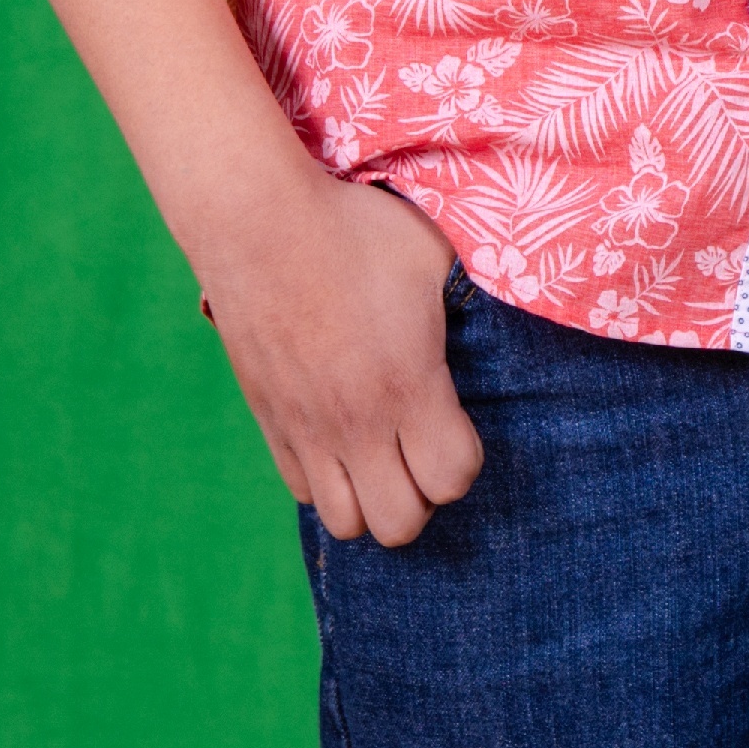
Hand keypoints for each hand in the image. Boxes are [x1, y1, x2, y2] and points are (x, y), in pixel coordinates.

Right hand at [197, 172, 484, 547]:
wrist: (257, 221)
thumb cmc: (354, 229)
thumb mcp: (432, 255)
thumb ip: (467, 300)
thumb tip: (491, 316)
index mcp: (407, 383)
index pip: (451, 479)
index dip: (465, 460)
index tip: (458, 423)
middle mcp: (356, 421)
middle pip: (399, 525)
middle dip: (421, 497)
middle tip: (421, 449)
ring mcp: (306, 427)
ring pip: (345, 523)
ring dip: (371, 498)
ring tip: (381, 453)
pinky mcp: (269, 420)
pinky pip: (301, 491)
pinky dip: (326, 480)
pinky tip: (339, 437)